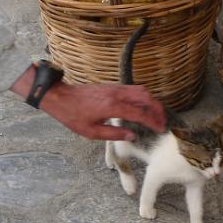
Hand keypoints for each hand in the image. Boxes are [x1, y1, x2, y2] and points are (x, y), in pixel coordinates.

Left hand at [40, 80, 165, 140]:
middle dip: (157, 109)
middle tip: (162, 121)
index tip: (160, 128)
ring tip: (155, 115)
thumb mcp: (91, 132)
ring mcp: (114, 88)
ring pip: (140, 90)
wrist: (60, 97)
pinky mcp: (111, 86)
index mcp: (112, 107)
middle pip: (146, 97)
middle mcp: (116, 94)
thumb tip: (132, 136)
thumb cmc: (72, 115)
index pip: (140, 113)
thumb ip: (114, 134)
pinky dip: (142, 97)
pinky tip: (142, 107)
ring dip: (151, 101)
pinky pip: (132, 89)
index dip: (152, 121)